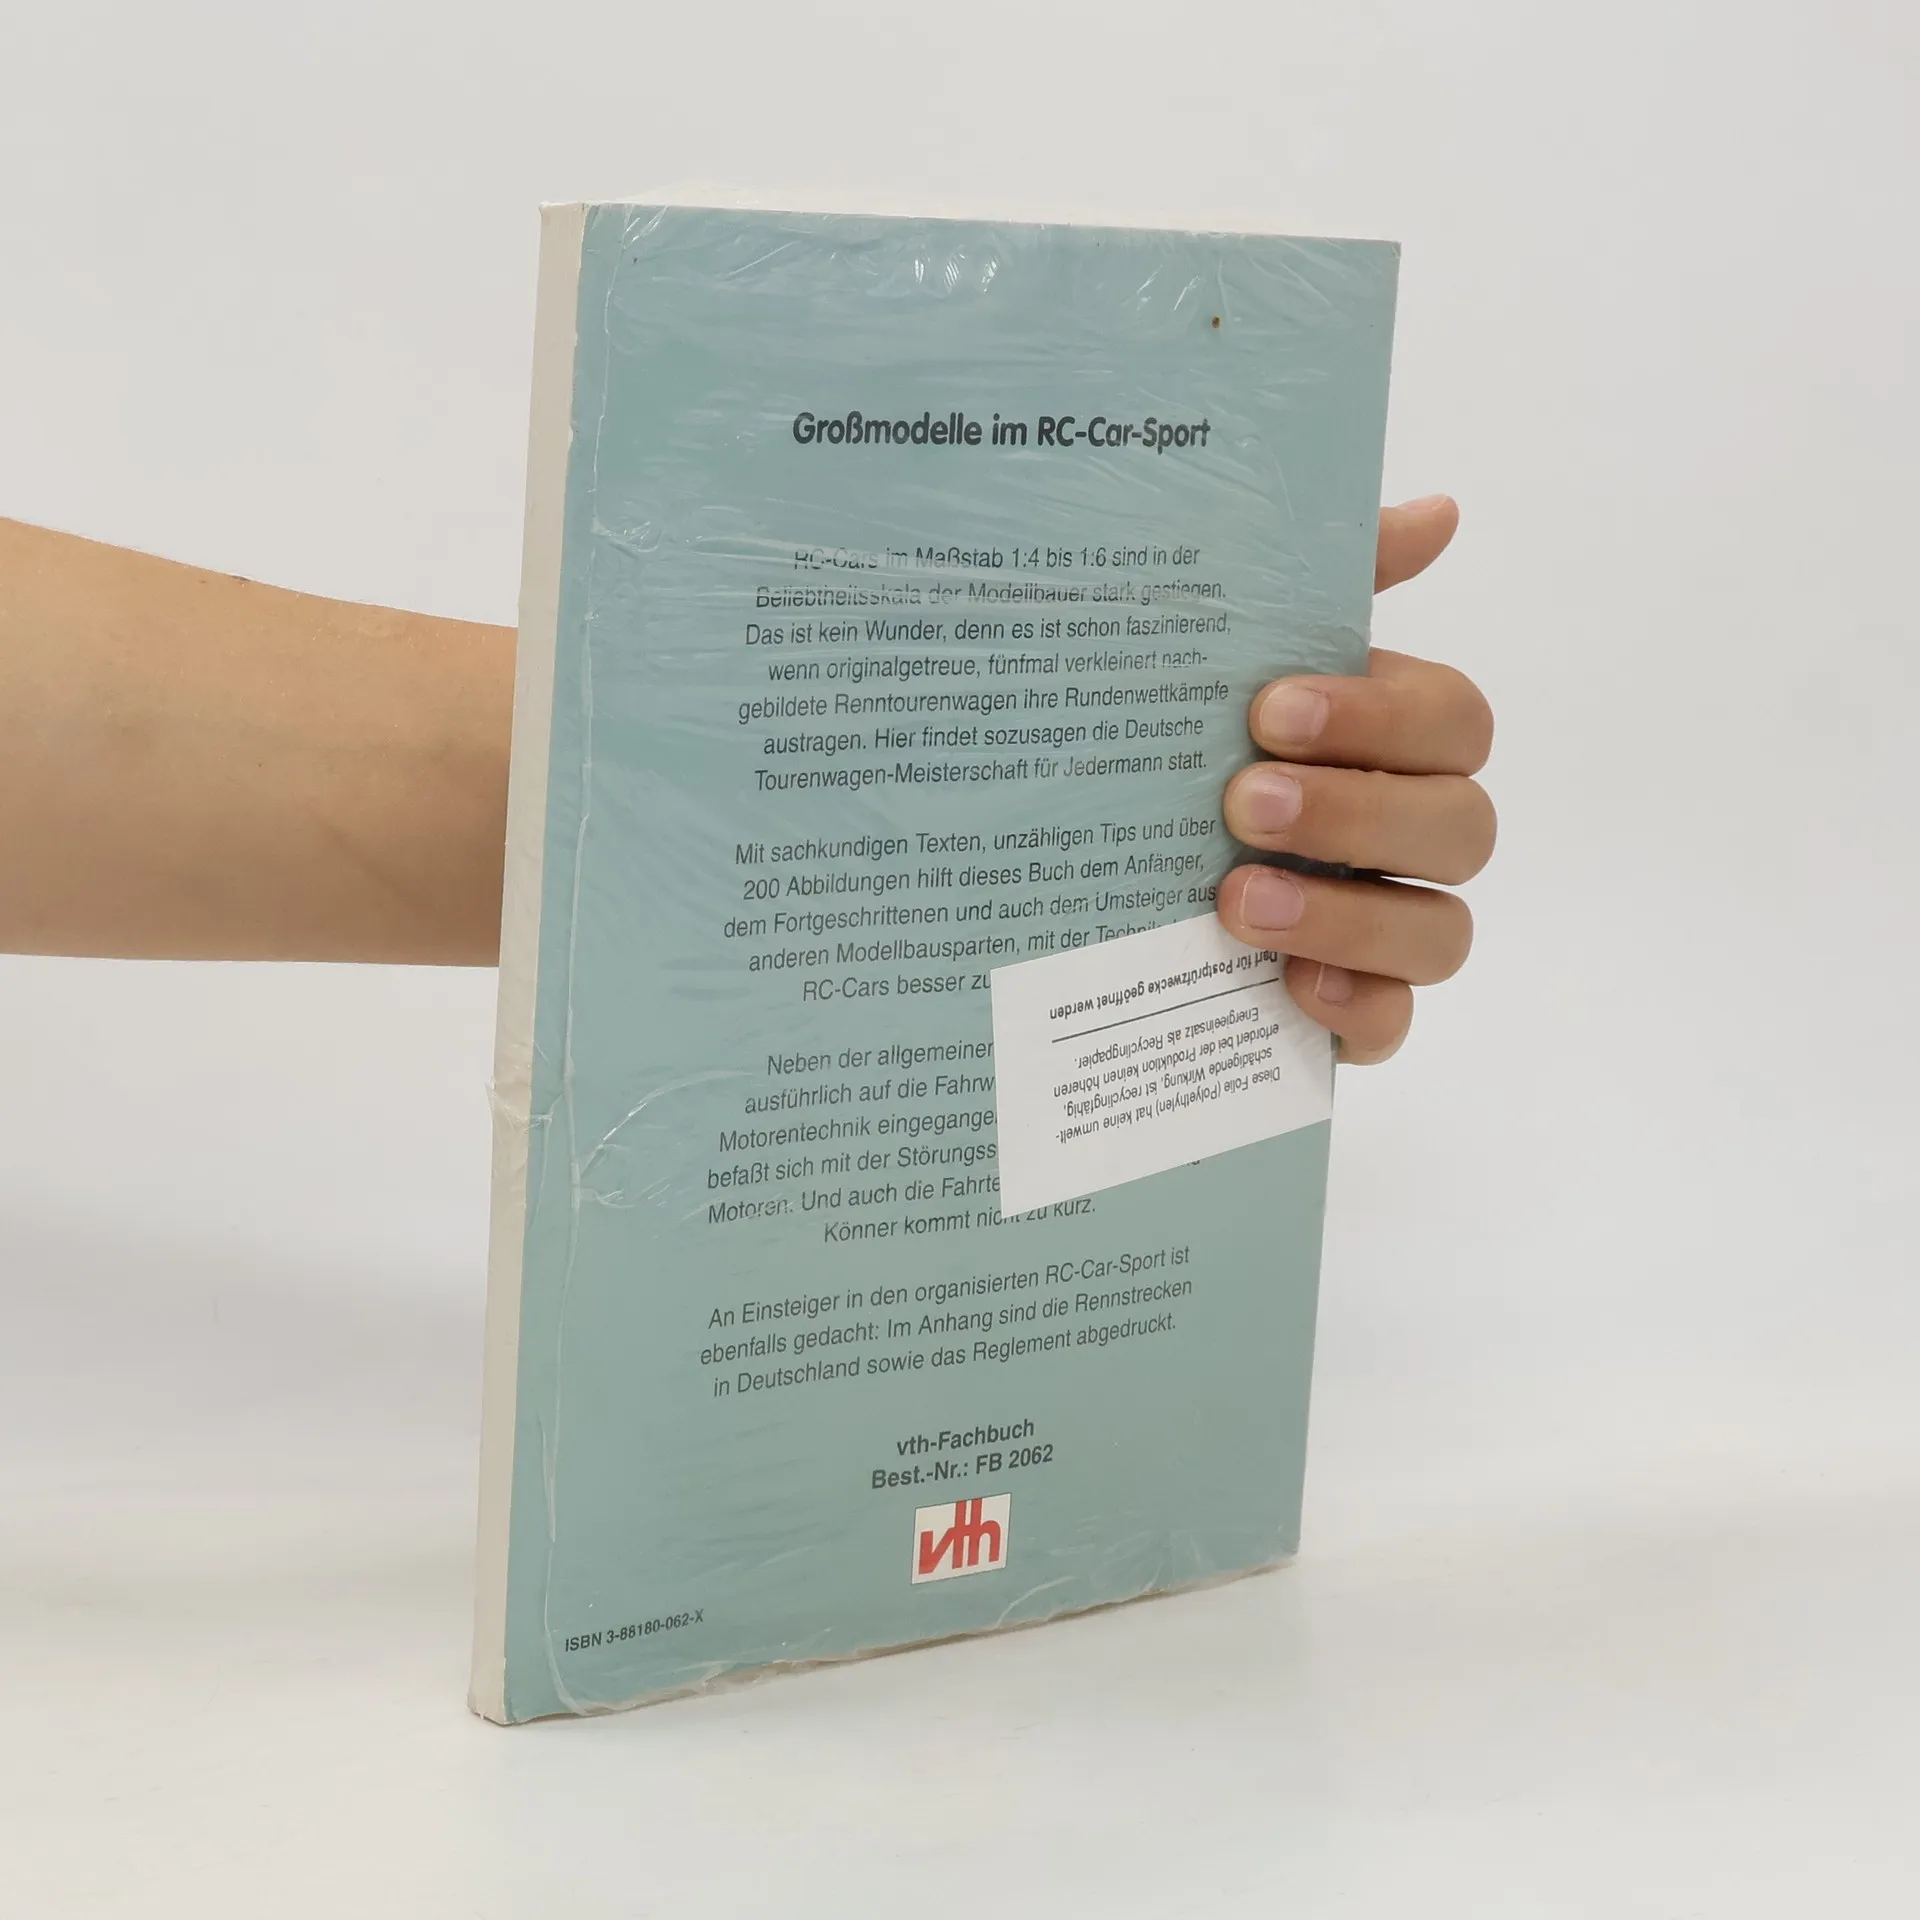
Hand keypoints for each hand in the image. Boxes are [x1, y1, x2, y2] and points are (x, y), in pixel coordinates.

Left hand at [1214, 495, 1492, 1064]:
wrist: (1084, 860)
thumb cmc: (1188, 740)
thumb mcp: (1233, 651)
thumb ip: (1331, 578)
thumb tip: (1438, 510)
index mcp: (1395, 741)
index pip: (1451, 721)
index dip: (1378, 717)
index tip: (1268, 711)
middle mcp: (1410, 835)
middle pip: (1461, 828)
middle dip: (1355, 814)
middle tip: (1242, 807)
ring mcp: (1388, 929)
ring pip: (1442, 933)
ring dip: (1351, 917)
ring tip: (1239, 901)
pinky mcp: (1350, 1010)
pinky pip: (1394, 1025)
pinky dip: (1357, 1010)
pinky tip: (1288, 991)